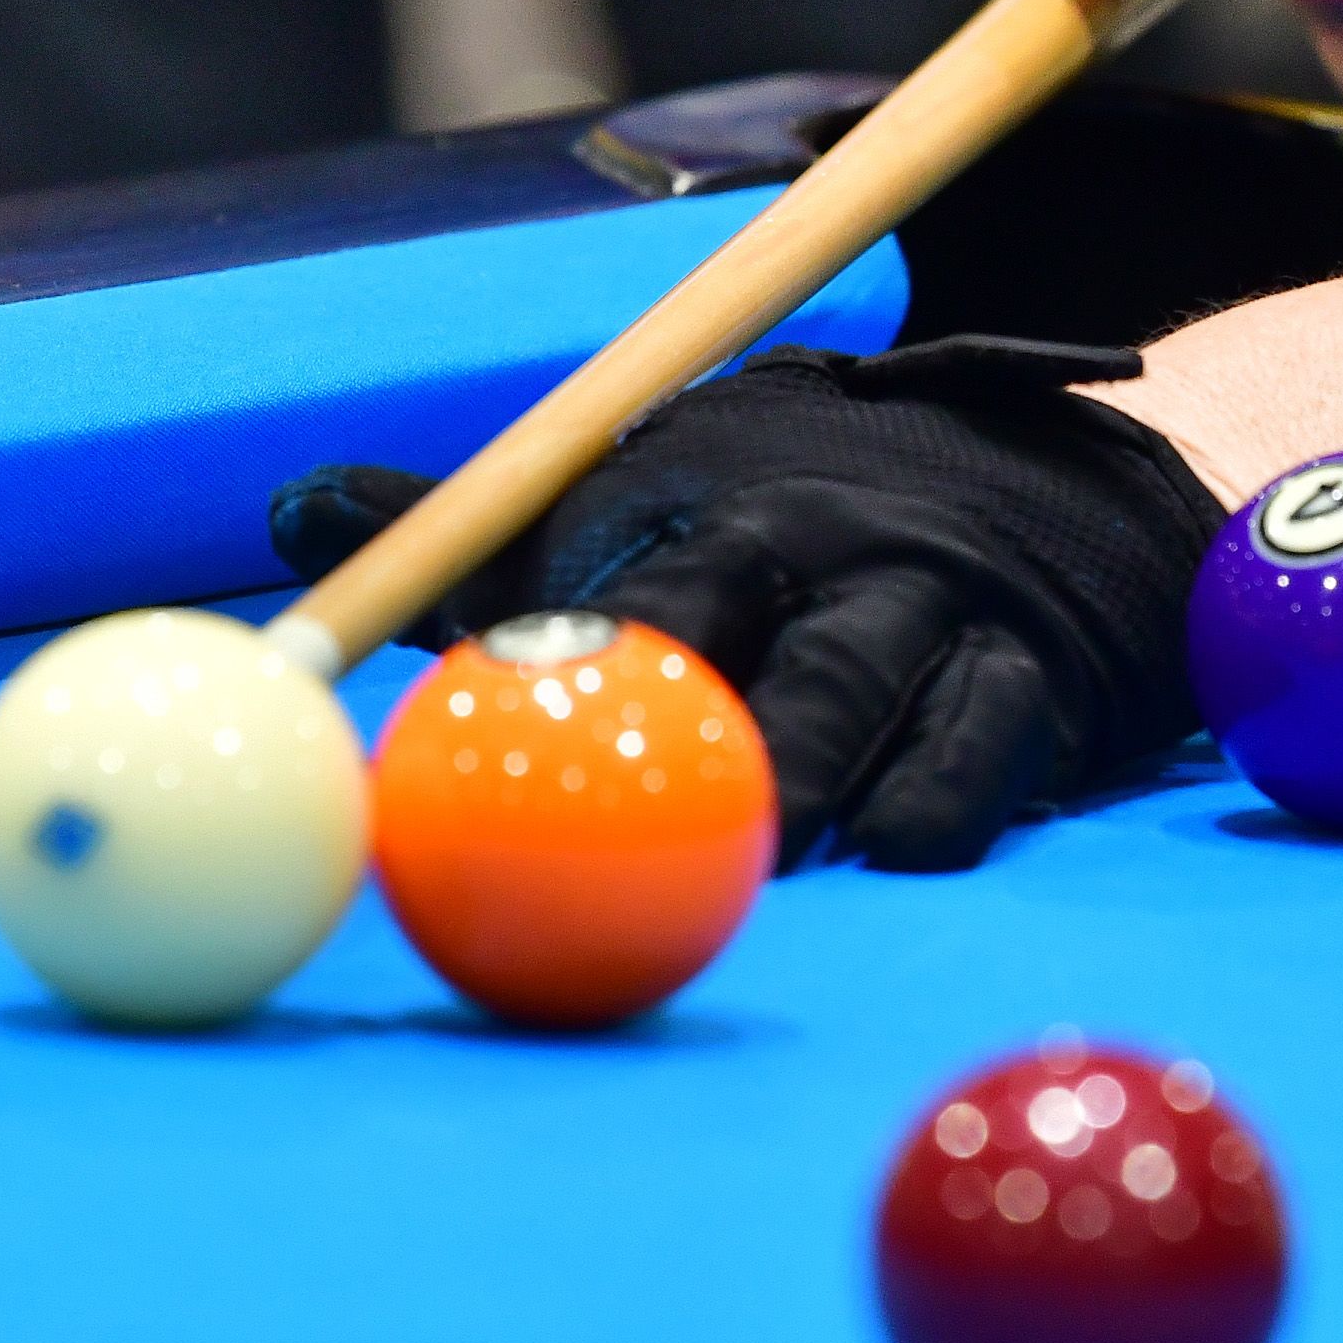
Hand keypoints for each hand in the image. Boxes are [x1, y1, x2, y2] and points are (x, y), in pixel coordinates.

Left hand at [270, 339, 1230, 870]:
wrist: (1053, 490)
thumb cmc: (799, 534)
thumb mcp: (654, 509)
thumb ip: (484, 543)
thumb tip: (289, 515)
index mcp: (708, 508)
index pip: (618, 562)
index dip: (551, 627)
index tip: (491, 689)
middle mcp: (820, 543)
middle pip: (732, 611)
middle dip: (669, 696)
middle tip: (614, 792)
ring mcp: (933, 608)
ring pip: (863, 683)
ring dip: (813, 767)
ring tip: (773, 849)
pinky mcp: (1039, 682)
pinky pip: (990, 742)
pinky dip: (944, 800)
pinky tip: (904, 853)